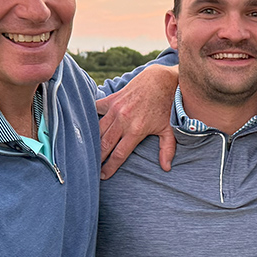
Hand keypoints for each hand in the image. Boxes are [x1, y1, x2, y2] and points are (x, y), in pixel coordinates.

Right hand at [96, 64, 178, 179]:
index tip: (104, 176)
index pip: (119, 154)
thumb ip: (167, 149)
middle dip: (97, 158)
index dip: (110, 167)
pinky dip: (91, 117)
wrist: (161, 80)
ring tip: (88, 152)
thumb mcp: (169, 129)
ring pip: (98, 130)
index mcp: (136, 130)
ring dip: (92, 142)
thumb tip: (166, 168)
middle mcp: (123, 120)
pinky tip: (87, 126)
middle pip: (104, 145)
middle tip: (92, 168)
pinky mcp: (112, 99)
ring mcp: (115, 109)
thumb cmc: (167, 106)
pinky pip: (96, 110)